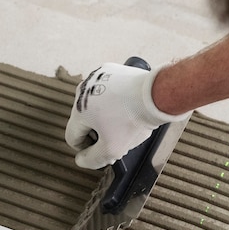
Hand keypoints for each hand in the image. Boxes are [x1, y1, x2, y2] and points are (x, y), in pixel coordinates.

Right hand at [65, 63, 189, 168]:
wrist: (155, 94)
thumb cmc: (133, 120)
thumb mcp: (111, 150)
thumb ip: (92, 159)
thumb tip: (81, 159)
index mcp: (78, 111)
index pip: (73, 138)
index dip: (87, 149)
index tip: (103, 148)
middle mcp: (82, 92)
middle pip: (84, 120)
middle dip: (98, 131)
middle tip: (118, 135)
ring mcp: (95, 78)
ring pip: (95, 105)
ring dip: (106, 115)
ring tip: (125, 118)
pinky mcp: (109, 70)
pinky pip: (106, 90)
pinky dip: (114, 99)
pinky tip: (127, 104)